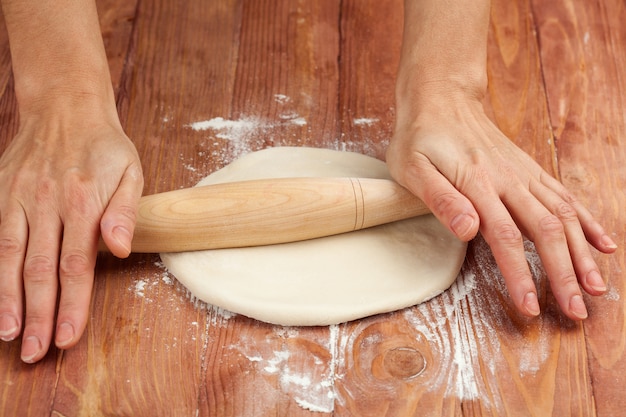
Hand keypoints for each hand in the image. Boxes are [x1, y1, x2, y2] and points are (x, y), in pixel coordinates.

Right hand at [0, 101, 142, 362]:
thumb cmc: (104, 146)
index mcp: (82, 201)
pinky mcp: (0, 193)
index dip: (72, 303)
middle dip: (39, 313)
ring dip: (6, 298)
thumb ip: (124, 211)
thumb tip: (119, 249)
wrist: (64, 107)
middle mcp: (45, 202)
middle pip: (40, 268)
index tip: (68, 337)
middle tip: (36, 351)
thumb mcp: (130, 171)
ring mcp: (18, 197)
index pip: (76, 264)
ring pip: (8, 255)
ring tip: (9, 333)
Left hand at [386, 95, 616, 319]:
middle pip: (545, 230)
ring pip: (564, 215)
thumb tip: (467, 230)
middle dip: (564, 273)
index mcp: (477, 183)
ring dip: (582, 253)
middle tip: (576, 311)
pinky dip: (587, 222)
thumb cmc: (419, 137)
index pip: (504, 236)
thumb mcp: (411, 167)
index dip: (520, 273)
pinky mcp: (529, 170)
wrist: (441, 97)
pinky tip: (603, 244)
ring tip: (596, 287)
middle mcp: (509, 178)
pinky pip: (565, 196)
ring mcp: (523, 173)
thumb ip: (440, 198)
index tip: (531, 306)